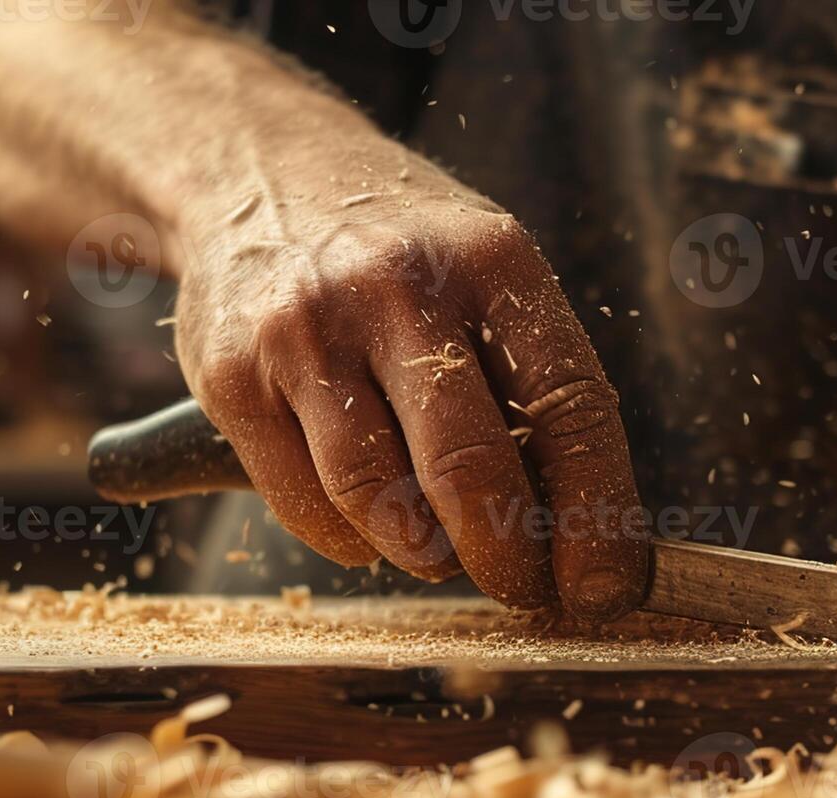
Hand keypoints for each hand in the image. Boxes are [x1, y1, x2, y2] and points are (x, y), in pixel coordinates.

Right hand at [171, 182, 648, 621]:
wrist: (257, 170)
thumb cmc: (401, 252)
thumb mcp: (486, 272)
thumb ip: (532, 379)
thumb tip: (586, 531)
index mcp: (491, 261)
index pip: (570, 407)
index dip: (596, 515)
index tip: (605, 586)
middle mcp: (398, 289)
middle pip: (470, 469)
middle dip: (507, 556)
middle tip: (522, 587)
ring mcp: (306, 331)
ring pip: (379, 500)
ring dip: (425, 552)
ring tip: (440, 546)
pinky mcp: (232, 376)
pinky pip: (306, 505)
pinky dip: (351, 539)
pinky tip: (368, 520)